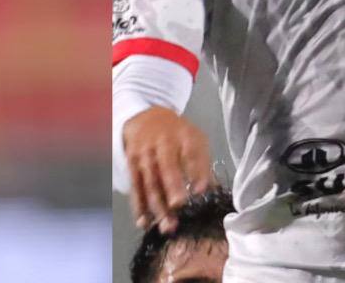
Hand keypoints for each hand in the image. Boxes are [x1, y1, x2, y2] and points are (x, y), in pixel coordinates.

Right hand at [123, 106, 212, 233]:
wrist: (146, 118)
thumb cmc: (177, 134)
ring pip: (151, 182)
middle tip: (178, 206)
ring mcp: (145, 154)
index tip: (201, 191)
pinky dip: (138, 206)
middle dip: (172, 188)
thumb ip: (203, 164)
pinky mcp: (132, 165)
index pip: (191, 153)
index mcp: (183, 136)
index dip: (196, 171)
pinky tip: (144, 222)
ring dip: (157, 206)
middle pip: (167, 167)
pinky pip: (136, 187)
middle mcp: (163, 144)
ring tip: (167, 226)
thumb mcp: (195, 139)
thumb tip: (213, 192)